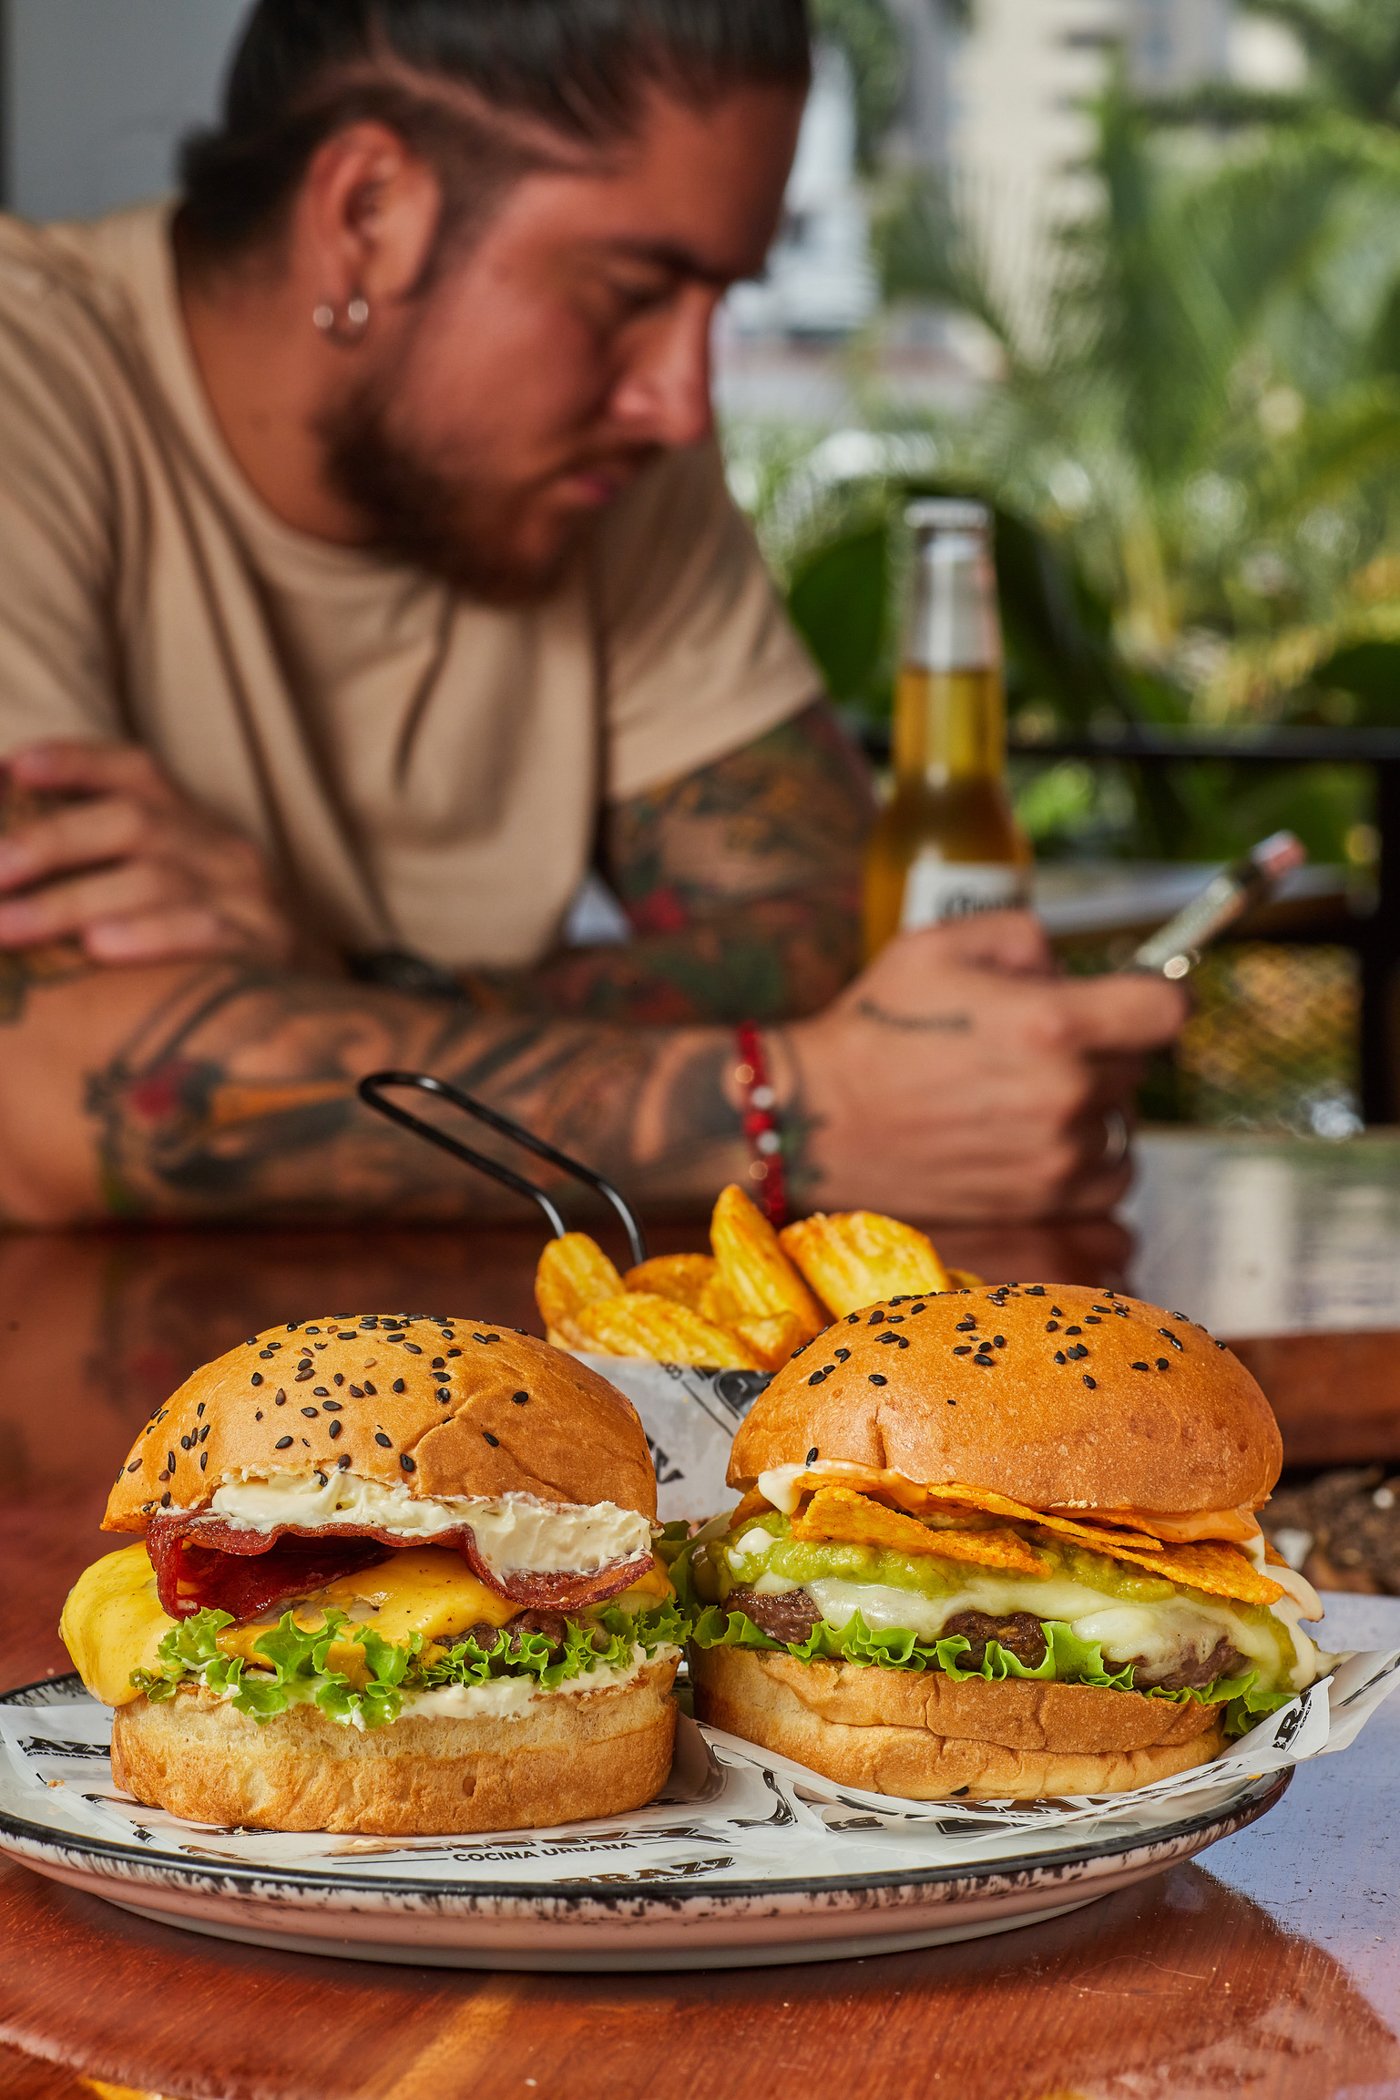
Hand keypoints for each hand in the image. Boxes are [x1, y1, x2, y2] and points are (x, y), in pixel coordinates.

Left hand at [0, 741, 304, 967]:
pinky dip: (150, 936)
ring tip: (5, 926)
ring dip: (70, 902)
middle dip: (48, 843)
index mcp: (195, 826)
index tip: (15, 769)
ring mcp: (251, 899)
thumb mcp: (169, 893)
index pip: (137, 773)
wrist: (313, 1013)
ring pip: (156, 881)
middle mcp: (224, 851)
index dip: (76, 763)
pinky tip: (98, 947)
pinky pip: (207, 933)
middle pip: (133, 823)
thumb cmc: (211, 949)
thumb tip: (8, 864)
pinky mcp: (268, 951)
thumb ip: (106, 870)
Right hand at [787, 911, 1186, 1221]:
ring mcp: (1056, 1158)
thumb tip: (1072, 968)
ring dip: (1096, 1107)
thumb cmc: (875, 1029)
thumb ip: (1028, 938)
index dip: (1160, 994)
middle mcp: (1064, 1095)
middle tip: (1044, 1043)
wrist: (819, 1121)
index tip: (1141, 996)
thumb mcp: (941, 944)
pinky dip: (1088, 1161)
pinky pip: (1109, 1181)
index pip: (1167, 1009)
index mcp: (1050, 1023)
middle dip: (1105, 1045)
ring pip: (1125, 1126)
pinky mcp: (1041, 1205)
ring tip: (1033, 1095)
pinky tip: (1040, 1140)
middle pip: (1141, 1064)